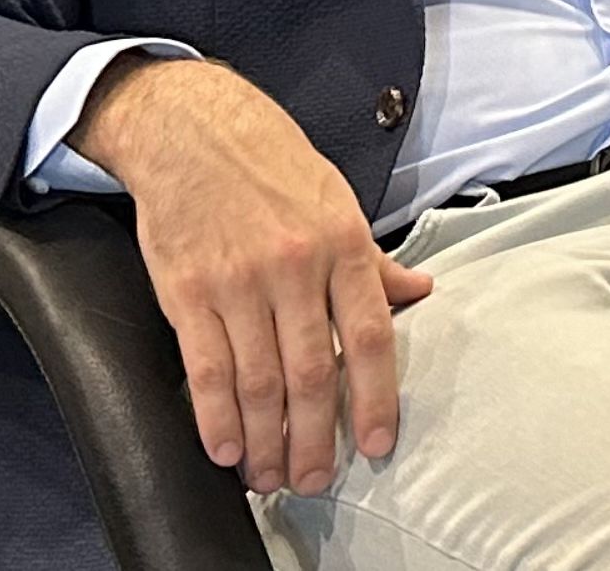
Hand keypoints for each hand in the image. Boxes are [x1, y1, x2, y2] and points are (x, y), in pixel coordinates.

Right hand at [73, 56, 432, 495]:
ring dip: (267, 439)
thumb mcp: (338, 200)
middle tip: (316, 480)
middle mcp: (296, 267)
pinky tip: (227, 448)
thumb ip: (374, 260)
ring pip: (259, 380)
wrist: (193, 129)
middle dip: (317, 438)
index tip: (377, 444)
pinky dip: (216, 416)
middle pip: (314, 372)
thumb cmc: (270, 163)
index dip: (377, 399)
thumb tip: (421, 292)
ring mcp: (240, 282)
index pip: (373, 337)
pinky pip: (206, 368)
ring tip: (273, 476)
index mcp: (343, 245)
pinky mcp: (188, 292)